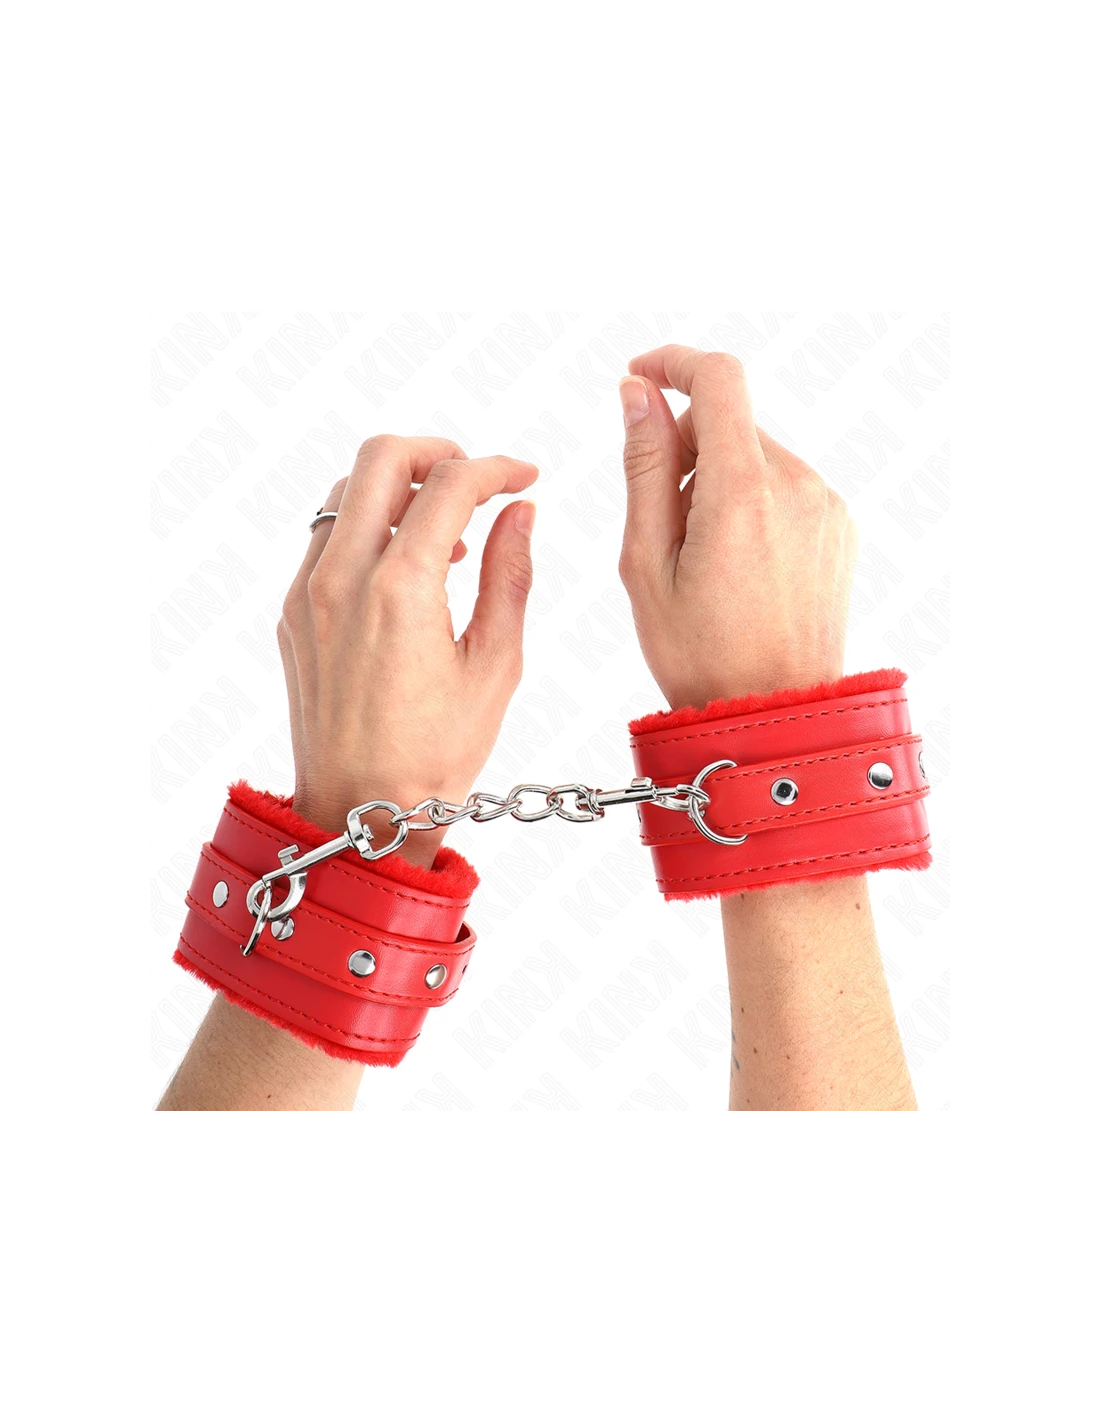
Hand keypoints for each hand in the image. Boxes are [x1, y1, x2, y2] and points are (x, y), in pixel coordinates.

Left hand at [277, 435, 537, 866]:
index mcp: (400, 591)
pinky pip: (326, 538)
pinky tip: (408, 569)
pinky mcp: (292, 615)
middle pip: (380, 459)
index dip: (498, 469)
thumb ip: (511, 577)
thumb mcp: (495, 667)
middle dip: (437, 453)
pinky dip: (369, 528)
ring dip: (399, 489)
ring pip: (345, 493)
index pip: (450, 486)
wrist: (360, 814)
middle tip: (477, 479)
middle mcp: (341, 579)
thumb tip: (520, 513)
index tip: (526, 478)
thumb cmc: (436, 755)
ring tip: (448, 533)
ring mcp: (306, 595)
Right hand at [617, 345, 856, 708]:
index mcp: (743, 492)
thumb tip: (638, 393)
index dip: (673, 363)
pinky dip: (751, 502)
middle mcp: (797, 486)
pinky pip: (785, 486)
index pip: (718, 379)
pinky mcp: (840, 527)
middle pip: (731, 421)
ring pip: (756, 455)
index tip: (639, 377)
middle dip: (685, 449)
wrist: (772, 715)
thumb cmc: (699, 654)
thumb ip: (643, 466)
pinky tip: (738, 566)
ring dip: (717, 480)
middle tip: (661, 523)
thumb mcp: (646, 563)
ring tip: (703, 558)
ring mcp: (826, 506)